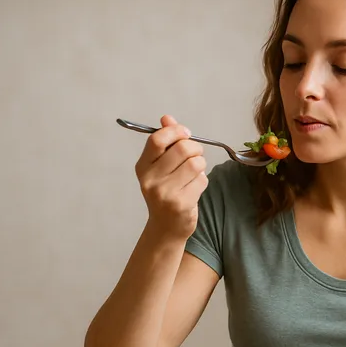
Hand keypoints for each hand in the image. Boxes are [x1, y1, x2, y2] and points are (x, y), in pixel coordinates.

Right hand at [136, 115, 208, 239]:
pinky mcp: (181, 204)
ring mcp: (165, 193)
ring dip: (201, 165)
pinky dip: (203, 181)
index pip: (157, 139)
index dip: (176, 131)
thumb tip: (167, 118)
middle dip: (195, 148)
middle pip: (182, 149)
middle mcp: (150, 179)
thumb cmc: (166, 192)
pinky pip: (202, 180)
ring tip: (195, 172)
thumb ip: (165, 141)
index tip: (186, 133)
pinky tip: (195, 187)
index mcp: (143, 166)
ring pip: (195, 164)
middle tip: (196, 154)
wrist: (166, 228)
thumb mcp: (160, 167)